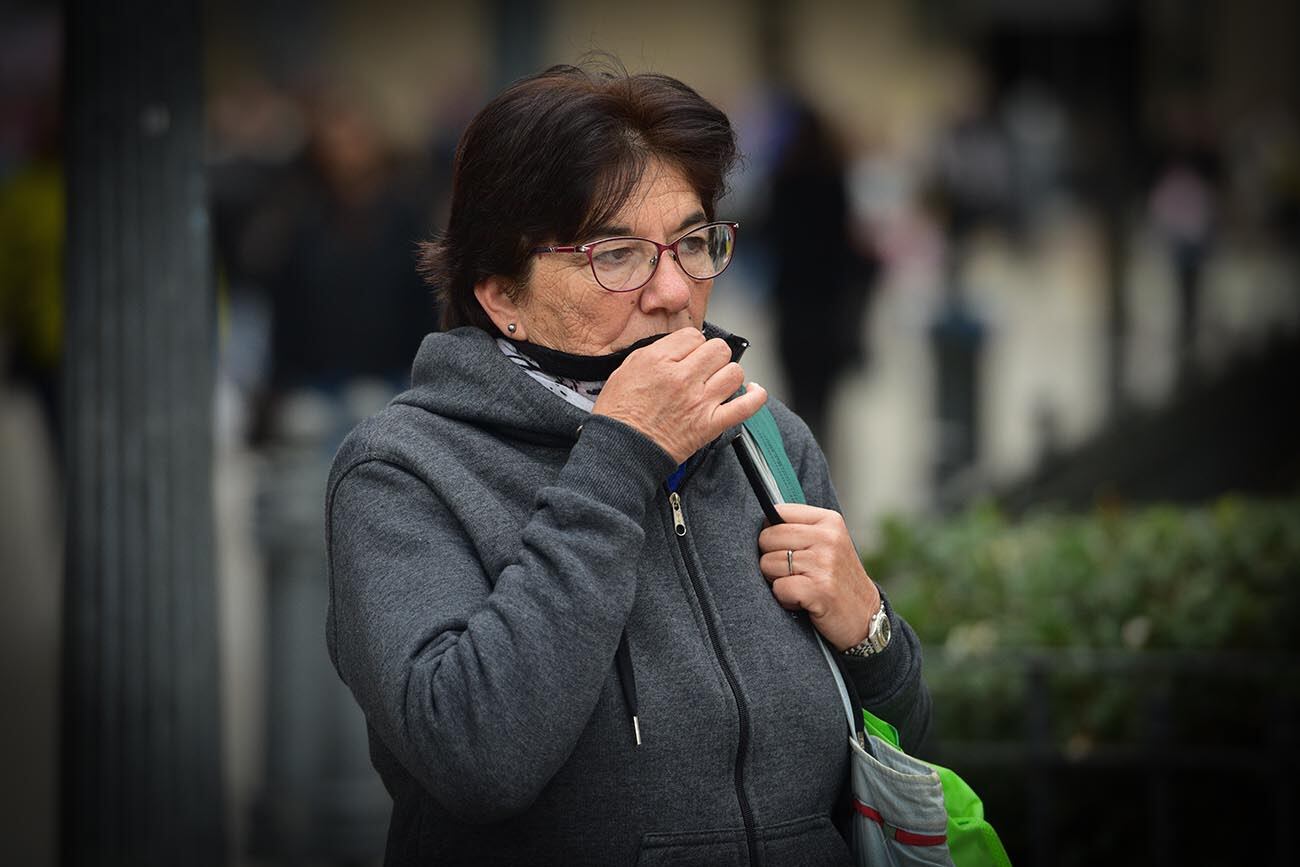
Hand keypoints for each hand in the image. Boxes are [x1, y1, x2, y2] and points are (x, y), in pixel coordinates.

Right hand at [592, 327, 767, 463]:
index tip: (688, 354)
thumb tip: (676, 347)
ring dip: (728, 374)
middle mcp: (682, 378)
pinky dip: (756, 396)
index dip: (692, 344)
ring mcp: (699, 401)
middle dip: (712, 355)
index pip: (693, 336)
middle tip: (703, 367)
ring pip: (734, 371)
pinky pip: (747, 406)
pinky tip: (754, 391)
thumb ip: (654, 353)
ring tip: (718, 381)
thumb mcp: (625, 370)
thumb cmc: (619, 415)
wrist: (621, 451)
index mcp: (659, 361)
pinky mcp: (710, 425)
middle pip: (718, 349)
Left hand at [757, 503, 880, 650]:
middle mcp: (828, 538)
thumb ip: (799, 529)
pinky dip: (785, 599)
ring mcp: (825, 563)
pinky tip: (803, 600)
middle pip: (767, 538)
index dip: (772, 534)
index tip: (788, 549)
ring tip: (802, 586)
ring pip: (768, 564)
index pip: (777, 512)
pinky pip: (778, 588)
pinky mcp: (820, 589)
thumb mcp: (827, 543)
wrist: (864, 616)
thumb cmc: (836, 578)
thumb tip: (761, 523)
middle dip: (772, 559)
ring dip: (778, 581)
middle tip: (795, 573)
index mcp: (829, 520)